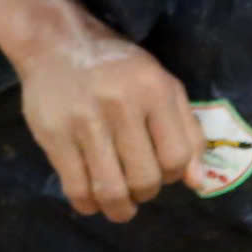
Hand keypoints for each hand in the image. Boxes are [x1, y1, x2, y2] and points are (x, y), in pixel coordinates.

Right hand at [12, 12, 208, 221]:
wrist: (56, 42)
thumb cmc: (117, 66)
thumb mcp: (163, 85)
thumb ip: (187, 131)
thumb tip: (198, 183)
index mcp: (154, 91)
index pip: (176, 157)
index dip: (173, 175)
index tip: (161, 171)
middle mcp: (121, 105)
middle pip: (144, 179)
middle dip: (145, 193)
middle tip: (138, 187)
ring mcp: (84, 122)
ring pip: (111, 191)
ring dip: (120, 209)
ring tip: (119, 204)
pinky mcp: (53, 136)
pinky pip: (76, 188)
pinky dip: (88, 205)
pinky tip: (91, 199)